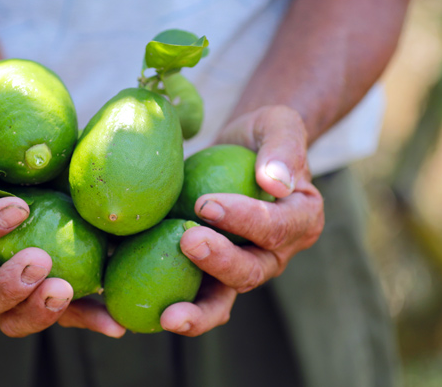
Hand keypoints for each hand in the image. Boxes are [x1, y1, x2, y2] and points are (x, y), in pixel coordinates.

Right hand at [0, 110, 124, 337]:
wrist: (9, 148)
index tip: (19, 207)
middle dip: (6, 287)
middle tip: (40, 261)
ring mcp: (6, 282)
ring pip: (12, 318)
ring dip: (39, 311)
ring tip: (67, 291)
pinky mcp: (42, 286)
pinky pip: (62, 312)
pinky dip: (87, 318)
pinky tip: (114, 323)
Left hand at [161, 105, 324, 335]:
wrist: (241, 150)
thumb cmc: (264, 134)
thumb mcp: (280, 125)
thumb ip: (283, 148)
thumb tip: (273, 182)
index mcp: (302, 219)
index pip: (277, 226)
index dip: (245, 220)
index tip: (207, 203)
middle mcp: (275, 254)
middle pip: (250, 271)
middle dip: (220, 262)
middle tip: (188, 242)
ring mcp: (242, 268)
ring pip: (222, 300)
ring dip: (197, 312)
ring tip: (168, 317)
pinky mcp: (210, 274)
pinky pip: (192, 295)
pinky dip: (170, 303)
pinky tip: (139, 309)